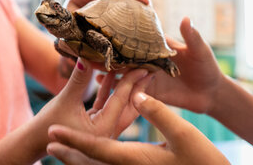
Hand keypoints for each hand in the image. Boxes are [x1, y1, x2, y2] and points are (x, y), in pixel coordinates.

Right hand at [36, 59, 151, 147]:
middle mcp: (107, 132)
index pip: (122, 100)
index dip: (132, 80)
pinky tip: (111, 73)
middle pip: (129, 105)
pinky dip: (110, 90)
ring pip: (119, 105)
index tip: (144, 65)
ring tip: (135, 67)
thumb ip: (78, 79)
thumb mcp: (65, 100)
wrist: (33, 144)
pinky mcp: (96, 125)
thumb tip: (86, 55)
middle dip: (138, 86)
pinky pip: (107, 105)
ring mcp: (103, 129)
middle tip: (149, 66)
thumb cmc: (46, 126)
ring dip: (125, 86)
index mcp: (103, 130)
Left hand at [46, 92, 229, 164]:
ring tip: (64, 145)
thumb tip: (136, 95)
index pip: (96, 150)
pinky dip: (97, 156)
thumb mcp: (184, 134)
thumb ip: (159, 113)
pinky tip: (96, 150)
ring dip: (80, 155)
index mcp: (134, 159)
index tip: (52, 133)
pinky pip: (112, 164)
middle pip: (91, 162)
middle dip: (69, 153)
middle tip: (49, 142)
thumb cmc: (203, 161)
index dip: (72, 141)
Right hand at [95, 17, 225, 113]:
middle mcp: (149, 61)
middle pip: (127, 57)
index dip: (123, 35)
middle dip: (110, 54)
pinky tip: (102, 88)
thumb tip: (185, 18)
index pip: (138, 40)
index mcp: (158, 47)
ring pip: (125, 74)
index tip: (106, 29)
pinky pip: (132, 92)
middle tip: (90, 49)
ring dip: (110, 71)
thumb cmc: (208, 66)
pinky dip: (118, 90)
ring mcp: (148, 78)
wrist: (212, 93)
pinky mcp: (150, 94)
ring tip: (91, 68)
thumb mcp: (200, 50)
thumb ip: (191, 36)